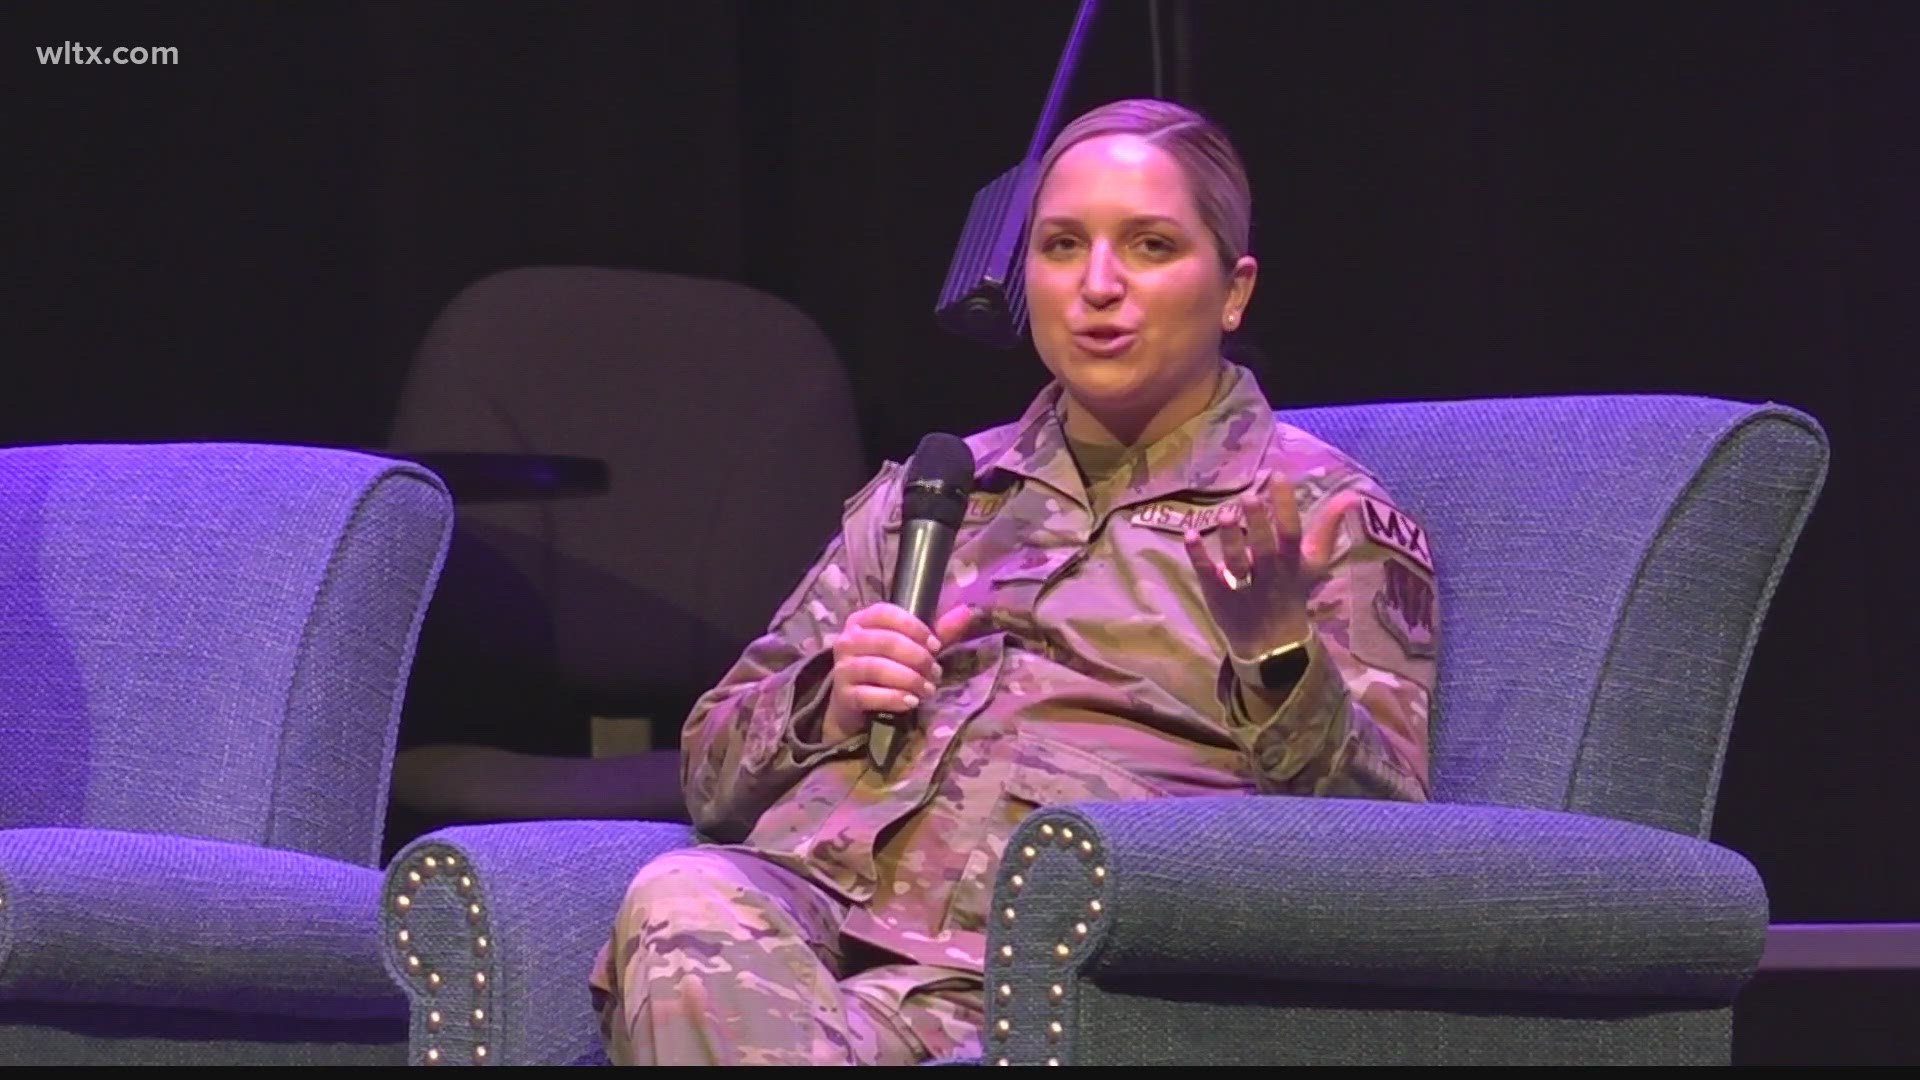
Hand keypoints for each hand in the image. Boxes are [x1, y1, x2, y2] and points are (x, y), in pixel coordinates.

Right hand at [820, 602, 975, 743]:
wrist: (856, 701)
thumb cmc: (887, 665)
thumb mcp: (912, 646)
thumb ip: (938, 630)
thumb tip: (966, 612)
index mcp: (862, 620)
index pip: (886, 613)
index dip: (914, 627)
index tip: (936, 646)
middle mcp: (847, 640)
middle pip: (886, 642)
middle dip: (917, 658)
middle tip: (936, 673)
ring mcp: (842, 667)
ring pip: (877, 668)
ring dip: (909, 679)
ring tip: (928, 690)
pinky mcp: (842, 694)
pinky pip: (868, 694)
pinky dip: (893, 698)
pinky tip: (911, 702)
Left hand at [1183, 472, 1357, 662]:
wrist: (1271, 640)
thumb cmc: (1292, 589)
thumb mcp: (1314, 561)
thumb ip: (1328, 526)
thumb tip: (1352, 495)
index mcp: (1292, 563)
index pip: (1291, 533)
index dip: (1286, 507)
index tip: (1277, 476)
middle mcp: (1268, 573)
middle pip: (1264, 549)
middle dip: (1258, 524)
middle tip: (1249, 497)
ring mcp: (1242, 584)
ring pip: (1236, 563)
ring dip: (1230, 539)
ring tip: (1225, 514)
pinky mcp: (1217, 592)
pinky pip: (1207, 573)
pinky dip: (1198, 556)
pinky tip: (1189, 535)